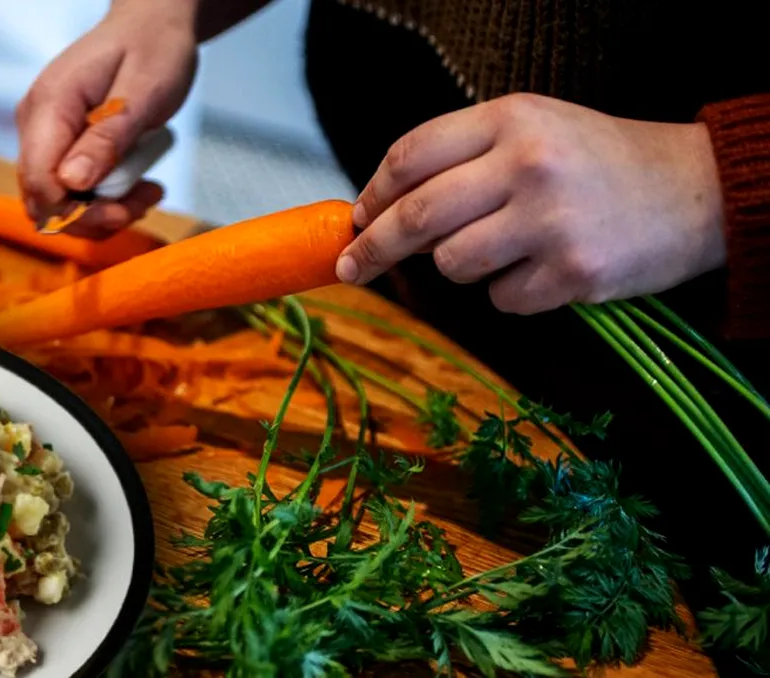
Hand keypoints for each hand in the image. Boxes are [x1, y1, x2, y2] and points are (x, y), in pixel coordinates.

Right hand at [15, 3, 198, 237]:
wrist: (151, 26)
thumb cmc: (152, 49)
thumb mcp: (143, 93)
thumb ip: (107, 137)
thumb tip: (72, 182)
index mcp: (50, 104)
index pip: (39, 181)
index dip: (76, 211)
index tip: (124, 210)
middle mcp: (36, 123)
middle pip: (43, 199)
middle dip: (94, 216)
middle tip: (144, 200)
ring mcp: (44, 136)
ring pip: (58, 202)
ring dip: (104, 211)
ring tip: (147, 191)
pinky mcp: (59, 146)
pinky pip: (71, 190)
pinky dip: (104, 200)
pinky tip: (136, 186)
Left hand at [336, 93, 726, 313]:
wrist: (697, 191)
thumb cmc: (599, 162)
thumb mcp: (534, 130)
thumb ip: (463, 158)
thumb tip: (381, 211)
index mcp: (513, 119)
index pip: (411, 156)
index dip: (372, 193)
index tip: (356, 217)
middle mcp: (528, 164)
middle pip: (416, 216)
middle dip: (373, 247)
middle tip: (353, 265)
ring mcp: (550, 221)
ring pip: (452, 264)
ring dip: (463, 266)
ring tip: (507, 247)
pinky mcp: (572, 273)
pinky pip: (500, 299)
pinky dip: (511, 292)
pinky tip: (546, 268)